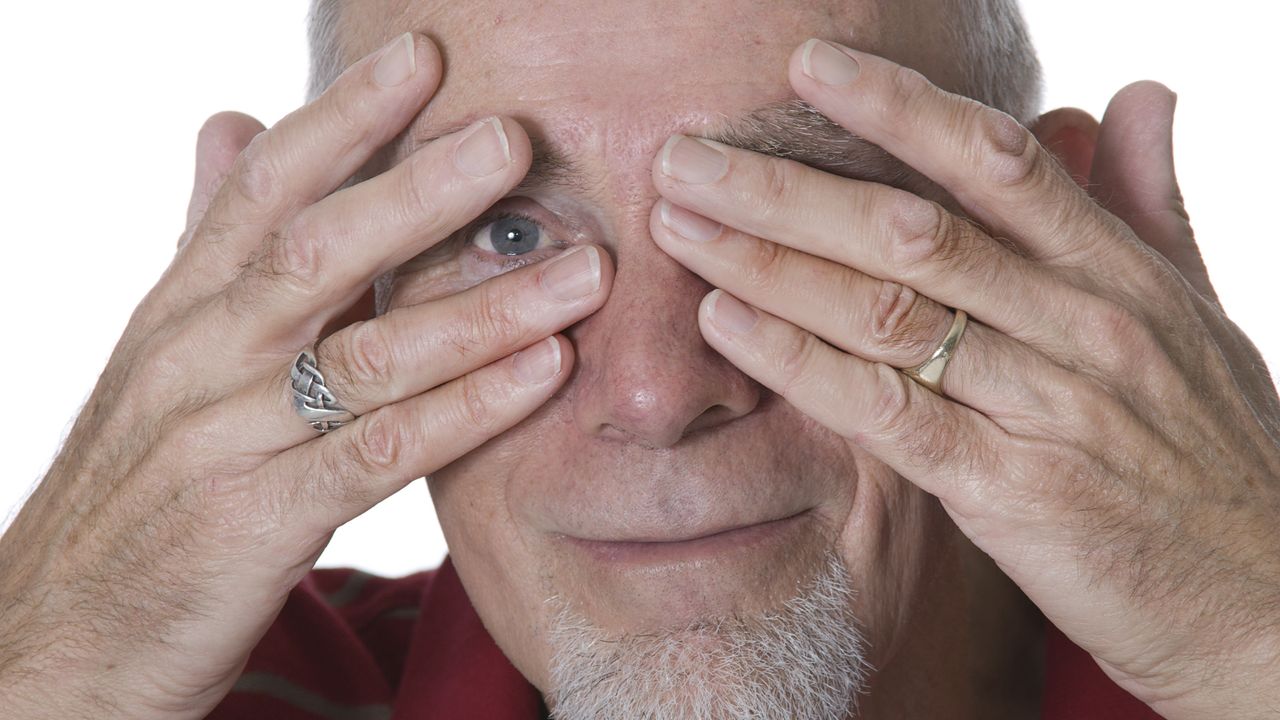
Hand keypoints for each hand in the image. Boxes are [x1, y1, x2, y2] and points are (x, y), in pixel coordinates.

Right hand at [0, 33, 610, 718]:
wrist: (59, 639)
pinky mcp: (256, 524)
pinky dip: (467, 411)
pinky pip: (380, 455)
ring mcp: (225, 440)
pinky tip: (541, 373)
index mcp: (182, 309)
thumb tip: (230, 123)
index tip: (424, 58)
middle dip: (419, 190)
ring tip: (580, 271)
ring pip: (366, 354)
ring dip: (483, 308)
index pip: (263, 189)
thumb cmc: (138, 486)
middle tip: (511, 140)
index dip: (345, 117)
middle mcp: (199, 359)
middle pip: (316, 251)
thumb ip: (209, 245)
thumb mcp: (162, 355)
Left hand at [648, 39, 1279, 717]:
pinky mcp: (1012, 492)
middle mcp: (1082, 325)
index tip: (805, 66)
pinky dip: (801, 364)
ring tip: (681, 225)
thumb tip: (1135, 91)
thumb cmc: (1218, 454)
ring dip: (769, 262)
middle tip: (686, 156)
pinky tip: (728, 324)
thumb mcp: (1198, 314)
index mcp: (1120, 273)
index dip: (897, 106)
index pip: (995, 161)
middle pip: (912, 229)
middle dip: (787, 186)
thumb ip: (1151, 203)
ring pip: (888, 312)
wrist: (1265, 601)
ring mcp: (1047, 409)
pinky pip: (888, 413)